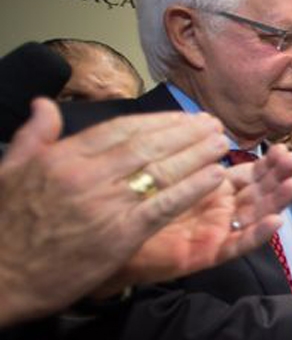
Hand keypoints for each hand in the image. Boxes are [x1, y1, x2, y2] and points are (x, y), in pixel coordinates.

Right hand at [0, 99, 228, 325]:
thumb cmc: (2, 225)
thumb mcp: (9, 170)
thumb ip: (35, 136)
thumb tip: (45, 104)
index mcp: (64, 156)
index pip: (121, 129)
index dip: (158, 121)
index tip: (183, 117)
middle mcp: (88, 174)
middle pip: (148, 145)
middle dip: (185, 133)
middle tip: (213, 124)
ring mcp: (106, 204)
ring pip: (161, 170)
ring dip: (197, 154)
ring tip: (222, 143)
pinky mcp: (119, 234)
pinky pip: (164, 205)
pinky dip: (191, 189)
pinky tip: (215, 178)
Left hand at [93, 145, 291, 294]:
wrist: (104, 239)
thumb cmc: (132, 201)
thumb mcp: (162, 167)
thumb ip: (183, 146)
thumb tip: (206, 118)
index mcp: (213, 186)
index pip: (249, 172)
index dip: (266, 161)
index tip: (280, 145)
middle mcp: (220, 207)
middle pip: (258, 191)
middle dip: (278, 175)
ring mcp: (217, 231)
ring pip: (255, 215)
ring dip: (277, 200)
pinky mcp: (207, 253)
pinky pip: (237, 245)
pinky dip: (257, 235)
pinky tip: (276, 222)